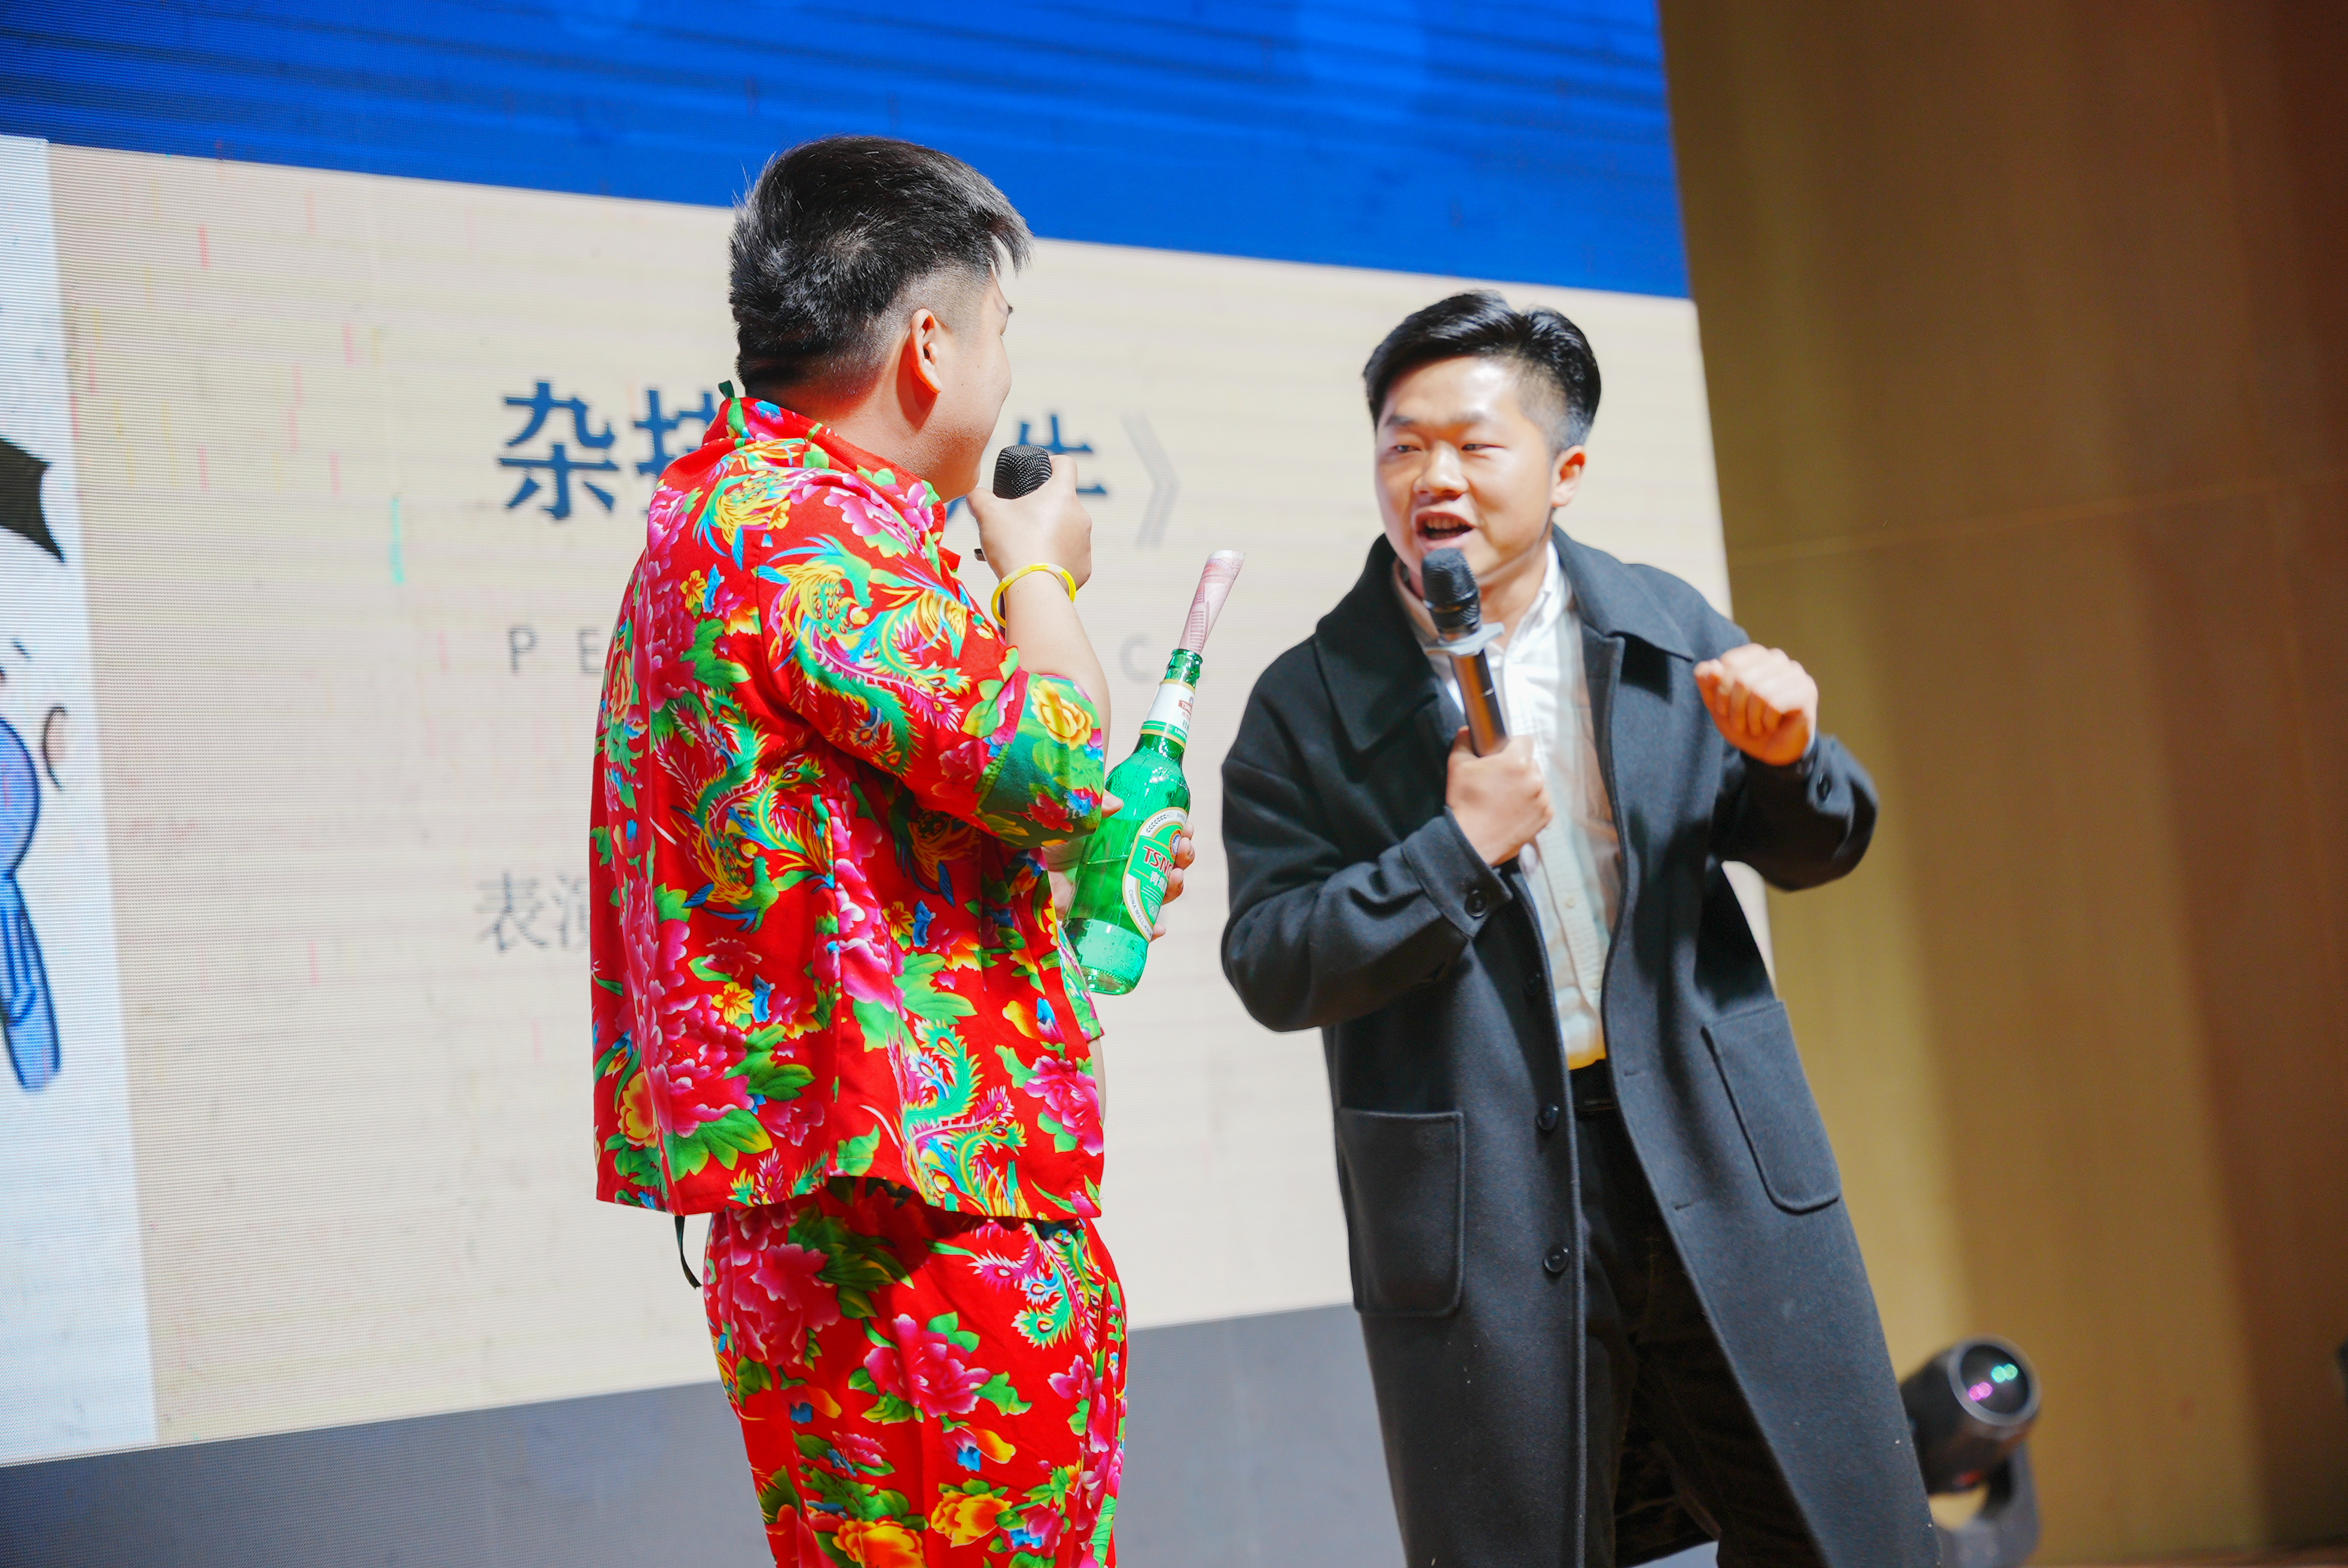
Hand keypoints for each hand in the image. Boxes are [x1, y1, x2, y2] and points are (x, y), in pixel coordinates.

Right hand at [964, 454, 1094, 588]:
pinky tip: (1035, 566)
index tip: (1042, 470)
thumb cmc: (1012, 544)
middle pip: (1063, 502)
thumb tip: (976, 495)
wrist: (1032, 588)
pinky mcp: (1084, 567)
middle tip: (1019, 521)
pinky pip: (1069, 556)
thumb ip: (978, 497)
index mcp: (1062, 494)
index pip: (1066, 464)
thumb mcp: (987, 513)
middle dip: (1042, 508)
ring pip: (1066, 531)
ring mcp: (1085, 543)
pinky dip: (1054, 558)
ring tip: (1023, 547)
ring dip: (1048, 534)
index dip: (1053, 462)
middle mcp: (1080, 516)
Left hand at [1047, 797, 1195, 936]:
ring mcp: (1115, 891)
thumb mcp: (1074, 814)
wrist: (1019, 869)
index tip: (1186, 826)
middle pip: (1164, 864)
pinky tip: (1159, 927)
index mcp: (1120, 838)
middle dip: (1182, 857)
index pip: (1158, 835)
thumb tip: (1118, 804)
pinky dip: (1150, 930)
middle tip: (1184, 849)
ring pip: (1156, 893)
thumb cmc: (1046, 838)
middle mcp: (1122, 864)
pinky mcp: (1102, 916)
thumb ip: (1093, 804)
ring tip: (1176, 876)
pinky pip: (1133, 927)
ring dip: (1174, 887)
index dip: (1176, 832)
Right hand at [1445, 729, 1550, 864]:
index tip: (1502, 756)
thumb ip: (1464, 741)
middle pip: (1531, 763)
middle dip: (1518, 769)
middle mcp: (1535, 778)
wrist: (1471, 841)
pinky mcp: (1545, 817)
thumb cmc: (1465, 803)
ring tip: (1505, 800)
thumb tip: (1467, 730)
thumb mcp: (1457, 766)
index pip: (1524, 740)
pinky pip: (1542, 803)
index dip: (1512, 746)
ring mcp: (1542, 799)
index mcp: (1517, 761)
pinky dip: (1531, 806)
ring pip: (1537, 784)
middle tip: (1499, 782)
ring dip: (1525, 787)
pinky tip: (1513, 812)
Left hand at [1694, 643, 1816, 766]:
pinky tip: (1770, 727)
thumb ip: (1708, 683)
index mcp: (1756, 655)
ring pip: (1759, 692)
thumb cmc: (1746, 723)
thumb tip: (1712, 666)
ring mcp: (1795, 673)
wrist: (1773, 750)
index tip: (1722, 710)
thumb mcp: (1719, 705)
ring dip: (1751, 718)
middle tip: (1739, 725)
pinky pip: (1774, 704)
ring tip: (1755, 727)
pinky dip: (1766, 722)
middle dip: (1734, 708)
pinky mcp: (1806, 691)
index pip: (1730, 662)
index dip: (1720, 690)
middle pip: (1742, 677)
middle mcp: (1777, 659)